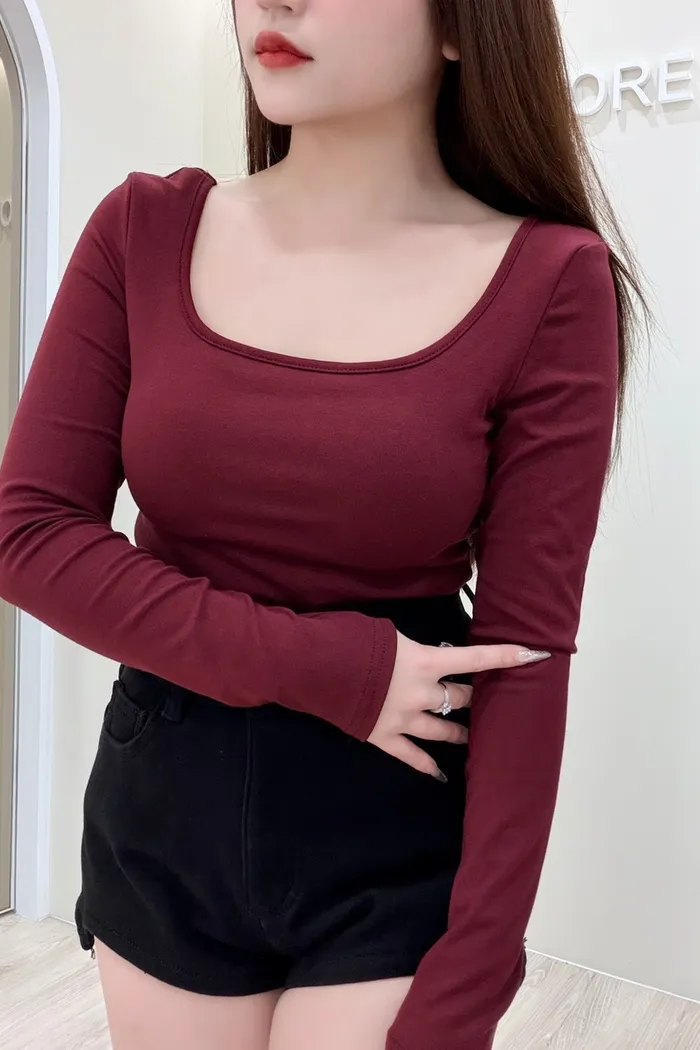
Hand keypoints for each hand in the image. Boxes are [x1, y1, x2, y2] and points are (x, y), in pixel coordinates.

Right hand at [367, 630, 550, 778]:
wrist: (315, 667)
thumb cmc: (351, 641)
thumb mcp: (389, 634)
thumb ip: (412, 649)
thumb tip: (423, 658)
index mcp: (424, 661)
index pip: (475, 658)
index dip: (505, 656)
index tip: (534, 656)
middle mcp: (420, 693)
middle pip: (460, 698)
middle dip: (472, 696)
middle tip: (480, 696)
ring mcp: (403, 719)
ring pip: (444, 730)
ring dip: (460, 733)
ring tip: (473, 738)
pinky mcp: (384, 737)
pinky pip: (411, 756)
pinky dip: (426, 766)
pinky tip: (439, 775)